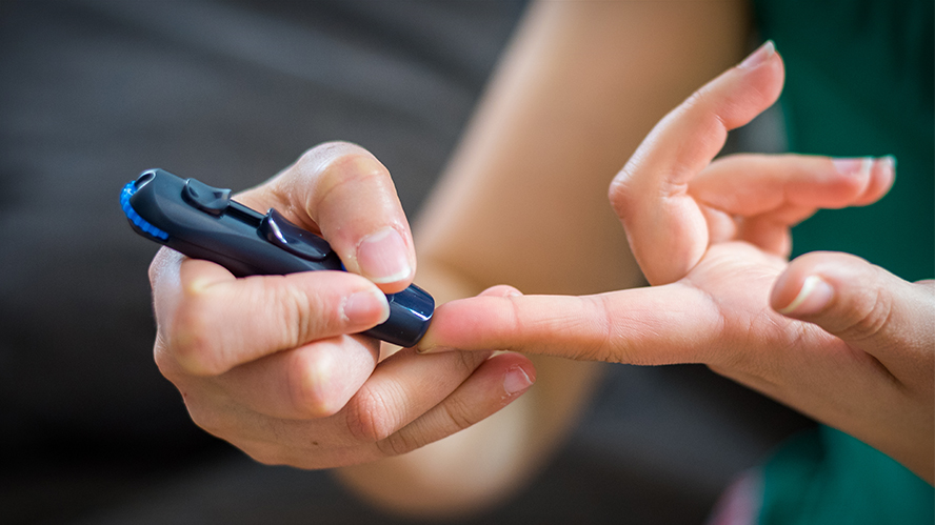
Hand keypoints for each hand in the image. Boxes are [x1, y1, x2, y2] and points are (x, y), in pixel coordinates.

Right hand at [150, 142, 534, 468]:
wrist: (323, 272)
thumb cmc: (309, 215)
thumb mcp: (326, 175)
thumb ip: (351, 198)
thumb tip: (388, 271)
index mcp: (184, 297)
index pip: (212, 334)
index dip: (296, 316)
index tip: (372, 296)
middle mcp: (209, 380)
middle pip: (301, 392)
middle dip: (385, 349)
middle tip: (443, 310)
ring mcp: (261, 424)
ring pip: (360, 425)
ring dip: (443, 375)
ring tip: (501, 331)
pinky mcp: (315, 448)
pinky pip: (393, 443)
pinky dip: (458, 406)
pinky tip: (508, 373)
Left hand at [417, 43, 933, 481]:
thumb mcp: (924, 350)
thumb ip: (861, 311)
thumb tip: (792, 277)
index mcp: (725, 339)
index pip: (607, 328)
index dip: (527, 324)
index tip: (445, 324)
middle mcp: (703, 304)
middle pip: (647, 192)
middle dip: (707, 127)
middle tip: (773, 68)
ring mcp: (720, 279)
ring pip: (708, 182)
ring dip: (789, 166)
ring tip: (874, 180)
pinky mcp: (745, 261)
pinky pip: (740, 191)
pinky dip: (797, 178)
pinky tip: (855, 191)